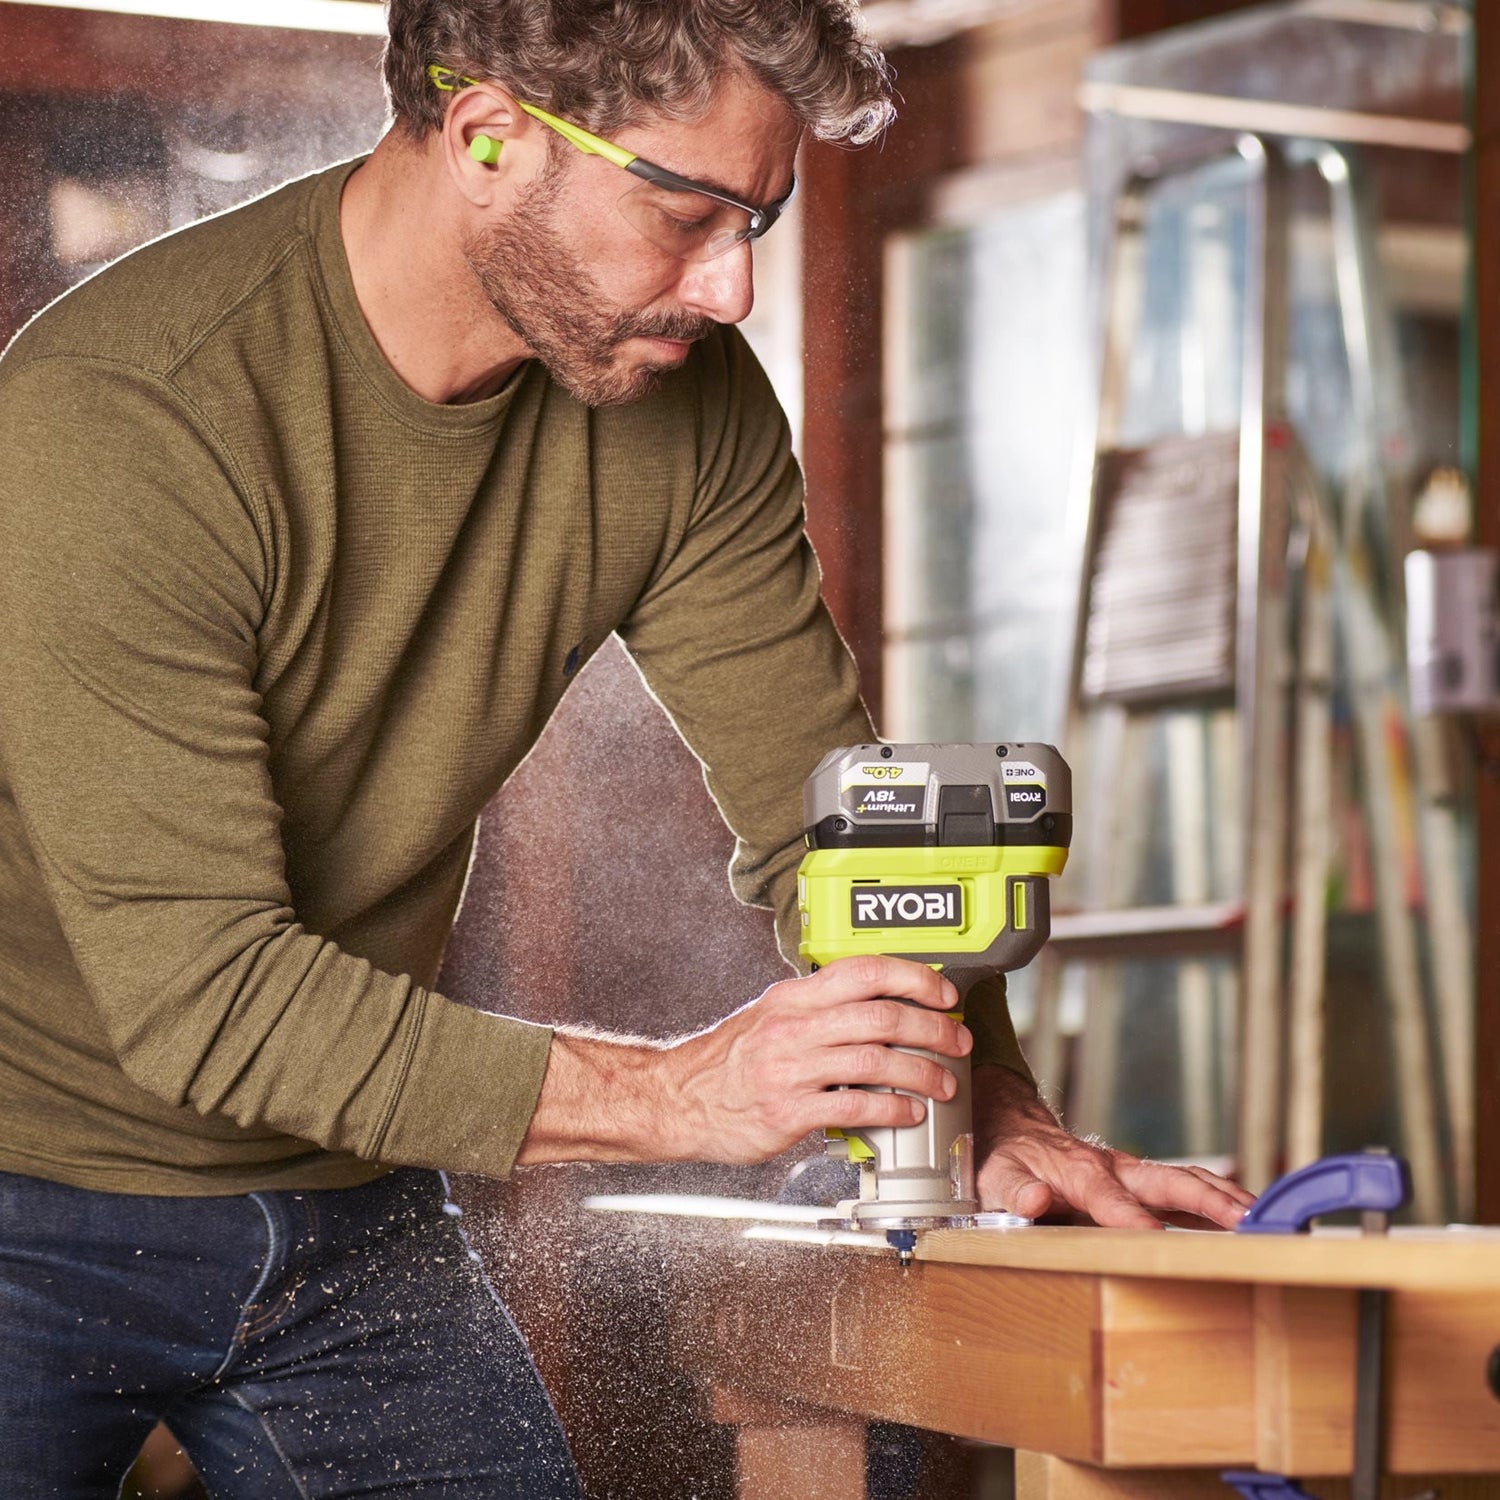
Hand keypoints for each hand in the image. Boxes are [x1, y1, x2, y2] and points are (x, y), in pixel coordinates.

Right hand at [516, 956, 971, 1166]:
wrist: (677, 1100)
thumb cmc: (728, 1063)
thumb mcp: (770, 1018)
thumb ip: (817, 1010)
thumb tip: (876, 1006)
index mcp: (792, 998)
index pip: (863, 971)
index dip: (912, 977)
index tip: (944, 992)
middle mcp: (793, 1026)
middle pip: (879, 1015)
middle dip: (931, 1027)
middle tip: (956, 1041)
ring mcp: (790, 1068)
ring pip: (874, 1059)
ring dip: (920, 1071)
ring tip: (943, 1082)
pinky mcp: (787, 1111)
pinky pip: (852, 1106)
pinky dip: (889, 1108)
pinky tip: (907, 1112)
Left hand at [973, 1065, 1254, 1229]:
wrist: (1011, 1129)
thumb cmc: (1005, 1160)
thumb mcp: (997, 1176)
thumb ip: (1016, 1191)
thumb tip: (1036, 1200)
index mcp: (1079, 1172)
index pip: (1110, 1199)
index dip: (1131, 1219)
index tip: (1156, 1238)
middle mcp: (1114, 1169)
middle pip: (1168, 1181)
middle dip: (1210, 1200)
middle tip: (1249, 1219)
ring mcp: (1131, 1174)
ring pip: (1185, 1181)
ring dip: (1225, 1197)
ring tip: (1265, 1219)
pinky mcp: (1139, 1182)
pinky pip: (1183, 1188)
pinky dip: (1217, 1199)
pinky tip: (1245, 1216)